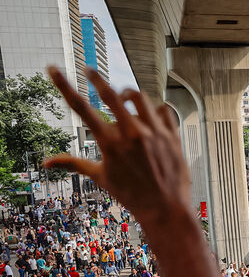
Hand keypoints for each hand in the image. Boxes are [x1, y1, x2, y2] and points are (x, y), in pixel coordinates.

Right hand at [44, 67, 190, 228]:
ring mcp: (154, 133)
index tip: (53, 69)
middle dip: (96, 78)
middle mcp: (132, 134)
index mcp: (110, 143)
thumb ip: (74, 164)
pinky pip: (164, 110)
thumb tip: (47, 162)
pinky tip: (150, 115)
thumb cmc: (131, 194)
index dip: (63, 85)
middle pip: (110, 94)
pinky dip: (155, 109)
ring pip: (140, 97)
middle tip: (89, 70)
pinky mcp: (172, 135)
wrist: (165, 208)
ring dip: (128, 95)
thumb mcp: (100, 177)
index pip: (81, 108)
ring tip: (124, 100)